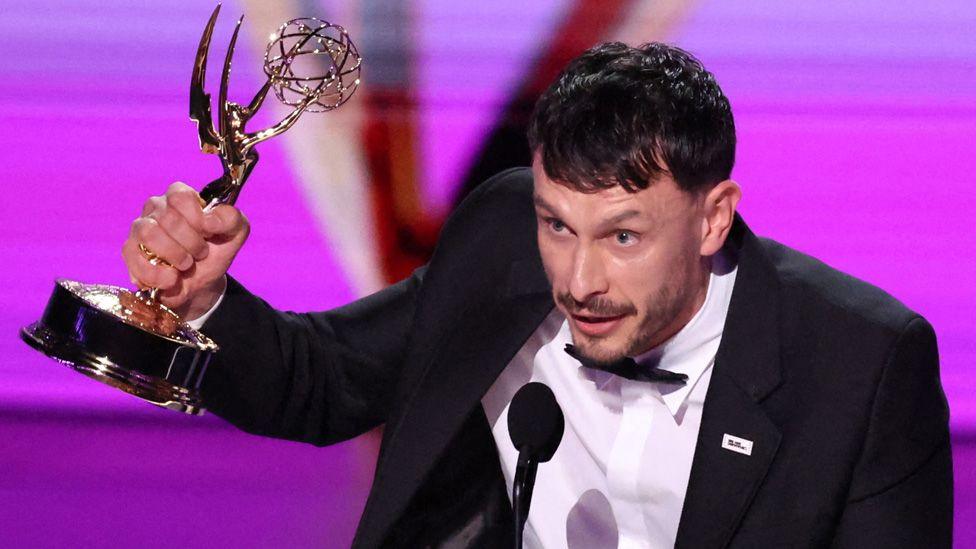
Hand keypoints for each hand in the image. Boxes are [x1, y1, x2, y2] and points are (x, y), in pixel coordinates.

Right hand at [122, 182, 248, 319]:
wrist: (203, 281)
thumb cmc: (215, 250)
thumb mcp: (235, 233)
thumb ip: (231, 219)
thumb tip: (208, 220)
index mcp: (180, 197)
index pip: (180, 196)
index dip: (197, 219)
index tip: (207, 234)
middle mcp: (156, 208)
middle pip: (168, 218)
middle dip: (191, 243)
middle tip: (200, 253)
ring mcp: (140, 228)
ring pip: (149, 233)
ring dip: (174, 255)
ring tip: (185, 265)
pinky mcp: (129, 251)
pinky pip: (135, 258)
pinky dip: (157, 274)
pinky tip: (171, 279)